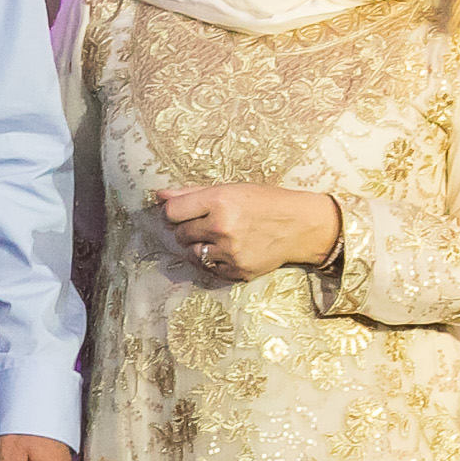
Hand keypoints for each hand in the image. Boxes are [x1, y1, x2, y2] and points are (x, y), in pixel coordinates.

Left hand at [155, 184, 341, 282]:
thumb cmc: (264, 202)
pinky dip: (215, 260)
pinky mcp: (237, 271)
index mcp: (219, 200)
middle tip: (207, 224)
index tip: (181, 213)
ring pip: (193, 253)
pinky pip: (211, 268)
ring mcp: (229, 251)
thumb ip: (192, 193)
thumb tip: (160, 195)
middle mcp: (222, 226)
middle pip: (180, 234)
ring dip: (200, 246)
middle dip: (188, 229)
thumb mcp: (231, 189)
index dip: (173, 213)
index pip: (172, 212)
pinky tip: (231, 249)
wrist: (300, 225)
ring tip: (218, 237)